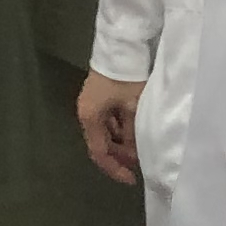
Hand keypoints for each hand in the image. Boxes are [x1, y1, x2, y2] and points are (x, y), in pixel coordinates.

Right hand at [75, 72, 145, 186]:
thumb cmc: (127, 79)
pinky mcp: (98, 97)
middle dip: (120, 155)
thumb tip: (135, 154)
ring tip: (140, 148)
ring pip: (105, 133)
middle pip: (101, 143)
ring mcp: (90, 105)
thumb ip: (133, 134)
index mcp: (90, 118)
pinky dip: (120, 130)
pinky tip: (133, 130)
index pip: (99, 152)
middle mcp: (86, 113)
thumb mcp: (134, 109)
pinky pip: (108, 121)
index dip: (115, 168)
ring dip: (121, 143)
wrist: (121, 47)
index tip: (132, 179)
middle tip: (139, 164)